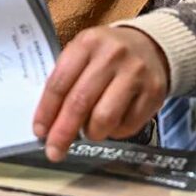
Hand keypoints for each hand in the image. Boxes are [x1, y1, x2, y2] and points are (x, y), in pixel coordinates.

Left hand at [32, 26, 168, 161]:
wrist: (150, 46)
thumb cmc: (106, 55)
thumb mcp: (83, 54)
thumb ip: (66, 81)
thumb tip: (48, 122)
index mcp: (87, 44)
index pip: (60, 83)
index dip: (47, 111)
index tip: (40, 132)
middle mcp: (112, 56)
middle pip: (80, 102)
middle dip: (63, 132)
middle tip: (55, 151)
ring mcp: (135, 74)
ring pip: (105, 117)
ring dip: (92, 133)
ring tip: (90, 131)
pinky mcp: (154, 92)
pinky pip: (128, 125)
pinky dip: (115, 132)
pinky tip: (112, 125)